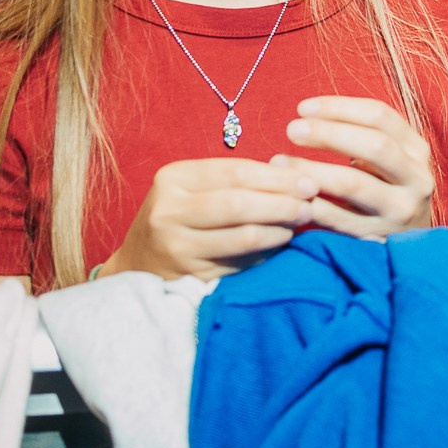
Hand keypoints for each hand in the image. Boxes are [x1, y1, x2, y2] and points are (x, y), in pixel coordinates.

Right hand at [103, 158, 317, 281]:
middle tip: (310, 204)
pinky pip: (238, 263)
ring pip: (241, 236)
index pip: (235, 172)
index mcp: (173, 178)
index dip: (276, 177)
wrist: (138, 264)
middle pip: (239, 203)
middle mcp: (169, 211)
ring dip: (278, 229)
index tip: (308, 180)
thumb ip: (234, 180)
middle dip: (282, 203)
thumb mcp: (193, 189)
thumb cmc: (178, 216)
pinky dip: (265, 253)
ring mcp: (176, 246)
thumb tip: (292, 176)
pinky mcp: (188, 275)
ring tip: (300, 223)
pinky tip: (281, 245)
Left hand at [269, 95, 434, 237]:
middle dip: (329, 134)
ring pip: (353, 184)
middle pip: (374, 146)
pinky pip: (338, 219)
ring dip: (312, 170)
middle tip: (292, 129)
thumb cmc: (385, 189)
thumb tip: (310, 114)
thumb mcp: (388, 159)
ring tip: (279, 161)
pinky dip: (310, 204)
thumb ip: (362, 135)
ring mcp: (400, 211)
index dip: (340, 107)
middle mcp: (417, 180)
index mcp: (417, 151)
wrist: (407, 243)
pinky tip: (288, 195)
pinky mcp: (379, 239)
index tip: (303, 108)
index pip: (381, 117)